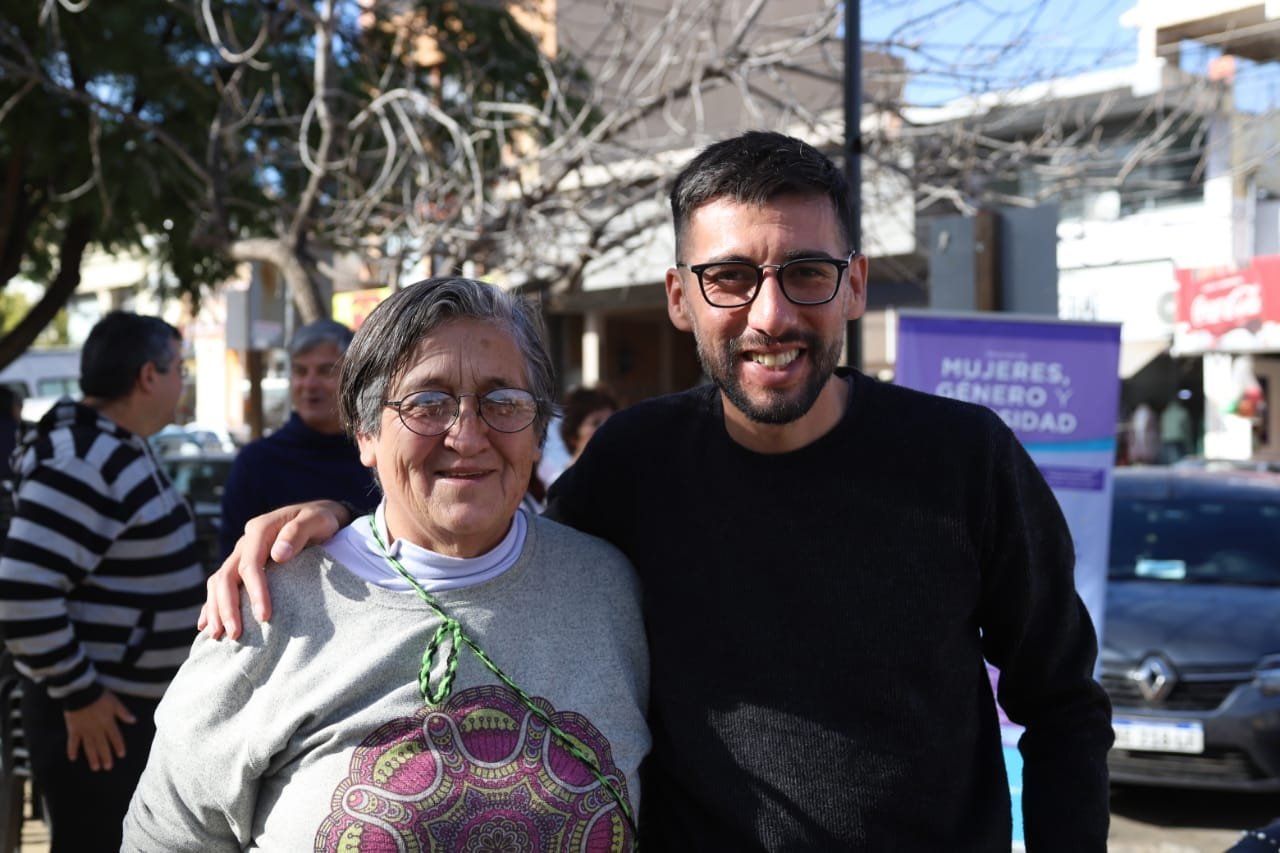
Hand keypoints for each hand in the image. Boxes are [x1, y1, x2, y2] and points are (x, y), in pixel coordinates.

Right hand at [65, 690, 135, 771]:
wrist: (81, 692)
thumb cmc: (99, 695)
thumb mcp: (115, 702)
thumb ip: (123, 713)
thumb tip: (134, 721)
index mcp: (108, 722)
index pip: (115, 737)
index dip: (119, 746)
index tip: (121, 755)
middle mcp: (97, 729)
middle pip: (102, 745)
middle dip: (106, 757)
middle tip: (108, 768)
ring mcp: (84, 731)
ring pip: (89, 747)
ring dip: (93, 758)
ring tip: (95, 768)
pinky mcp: (73, 729)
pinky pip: (72, 742)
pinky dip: (72, 750)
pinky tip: (72, 759)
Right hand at [198, 500, 350, 639]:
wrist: (318, 516)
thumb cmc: (321, 520)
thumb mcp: (317, 520)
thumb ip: (298, 533)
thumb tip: (278, 555)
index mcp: (261, 529)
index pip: (251, 564)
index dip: (255, 591)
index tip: (264, 617)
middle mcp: (245, 542)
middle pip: (227, 576)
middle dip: (228, 607)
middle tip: (235, 635)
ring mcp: (241, 554)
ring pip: (219, 582)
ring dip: (216, 609)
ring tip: (219, 636)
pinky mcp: (241, 564)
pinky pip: (220, 584)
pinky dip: (212, 604)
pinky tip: (207, 625)